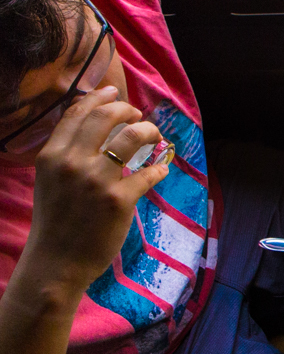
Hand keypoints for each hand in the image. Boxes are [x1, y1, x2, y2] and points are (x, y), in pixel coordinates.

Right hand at [22, 87, 168, 297]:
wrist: (56, 261)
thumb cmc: (55, 221)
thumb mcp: (50, 180)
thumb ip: (67, 154)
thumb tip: (93, 127)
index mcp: (52, 155)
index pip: (78, 113)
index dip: (99, 98)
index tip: (115, 91)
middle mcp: (72, 162)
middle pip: (107, 116)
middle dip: (128, 110)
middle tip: (138, 116)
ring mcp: (97, 180)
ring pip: (133, 136)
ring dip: (150, 132)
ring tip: (155, 138)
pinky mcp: (120, 199)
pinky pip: (149, 172)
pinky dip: (160, 168)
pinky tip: (162, 169)